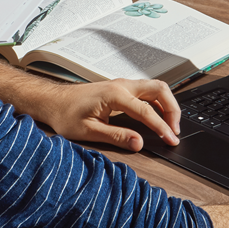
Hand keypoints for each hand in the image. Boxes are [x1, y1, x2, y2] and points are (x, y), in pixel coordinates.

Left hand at [36, 78, 180, 151]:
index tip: (171, 140)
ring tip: (170, 125)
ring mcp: (122, 84)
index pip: (147, 111)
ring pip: (155, 87)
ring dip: (167, 104)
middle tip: (175, 130)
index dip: (162, 127)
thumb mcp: (88, 131)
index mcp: (114, 95)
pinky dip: (158, 101)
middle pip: (160, 89)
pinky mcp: (121, 87)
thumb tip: (138, 143)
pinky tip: (158, 116)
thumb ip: (116, 136)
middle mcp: (121, 85)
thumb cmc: (65, 114)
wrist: (53, 101)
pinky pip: (147, 90)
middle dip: (173, 109)